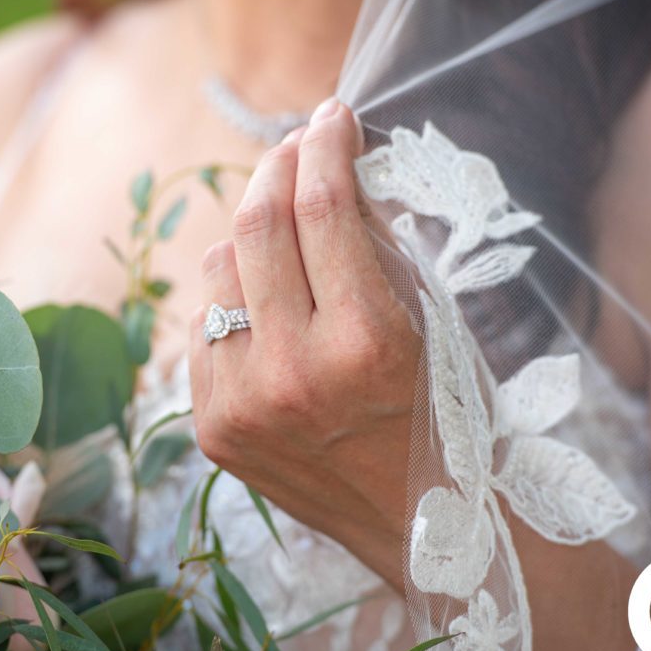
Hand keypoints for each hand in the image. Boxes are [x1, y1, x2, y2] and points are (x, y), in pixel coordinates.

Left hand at [189, 98, 419, 588]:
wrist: (424, 532)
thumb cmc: (447, 418)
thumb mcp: (435, 324)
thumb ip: (378, 247)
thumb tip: (327, 176)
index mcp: (365, 341)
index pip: (324, 207)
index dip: (325, 145)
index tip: (331, 118)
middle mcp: (294, 372)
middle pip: (255, 227)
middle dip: (275, 168)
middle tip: (294, 146)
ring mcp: (244, 404)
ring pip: (217, 273)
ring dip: (248, 238)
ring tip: (284, 235)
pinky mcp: (215, 429)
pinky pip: (203, 329)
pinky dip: (232, 304)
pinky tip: (264, 308)